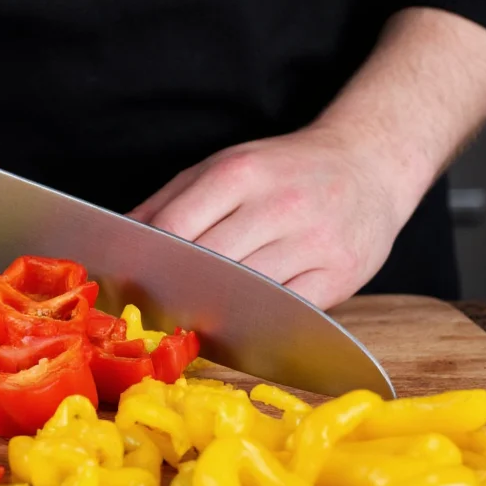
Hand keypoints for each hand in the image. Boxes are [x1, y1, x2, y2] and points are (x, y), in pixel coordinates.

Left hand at [128, 126, 405, 309]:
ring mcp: (314, 240)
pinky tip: (239, 321)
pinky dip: (257, 322)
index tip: (129, 283)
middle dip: (174, 291)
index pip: (177, 226)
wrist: (369, 163)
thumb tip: (117, 239)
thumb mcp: (222, 168)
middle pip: (207, 265)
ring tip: (191, 317)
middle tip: (152, 311)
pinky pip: (285, 311)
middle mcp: (279, 204)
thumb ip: (168, 202)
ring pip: (245, 293)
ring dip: (212, 311)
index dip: (147, 261)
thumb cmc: (282, 170)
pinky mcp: (340, 273)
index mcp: (240, 172)